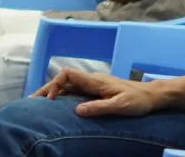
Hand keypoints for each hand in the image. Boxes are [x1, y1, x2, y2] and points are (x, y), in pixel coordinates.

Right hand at [32, 69, 166, 117]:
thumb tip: (76, 110)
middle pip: (63, 80)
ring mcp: (93, 86)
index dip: (55, 84)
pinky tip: (57, 106)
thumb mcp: (120, 105)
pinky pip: (74, 92)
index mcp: (94, 81)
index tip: (50, 99)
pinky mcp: (96, 92)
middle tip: (32, 101)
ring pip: (67, 86)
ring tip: (39, 105)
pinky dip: (62, 97)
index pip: (68, 74)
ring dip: (53, 93)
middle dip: (47, 89)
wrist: (152, 96)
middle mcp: (91, 81)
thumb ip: (99, 107)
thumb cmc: (138, 100)